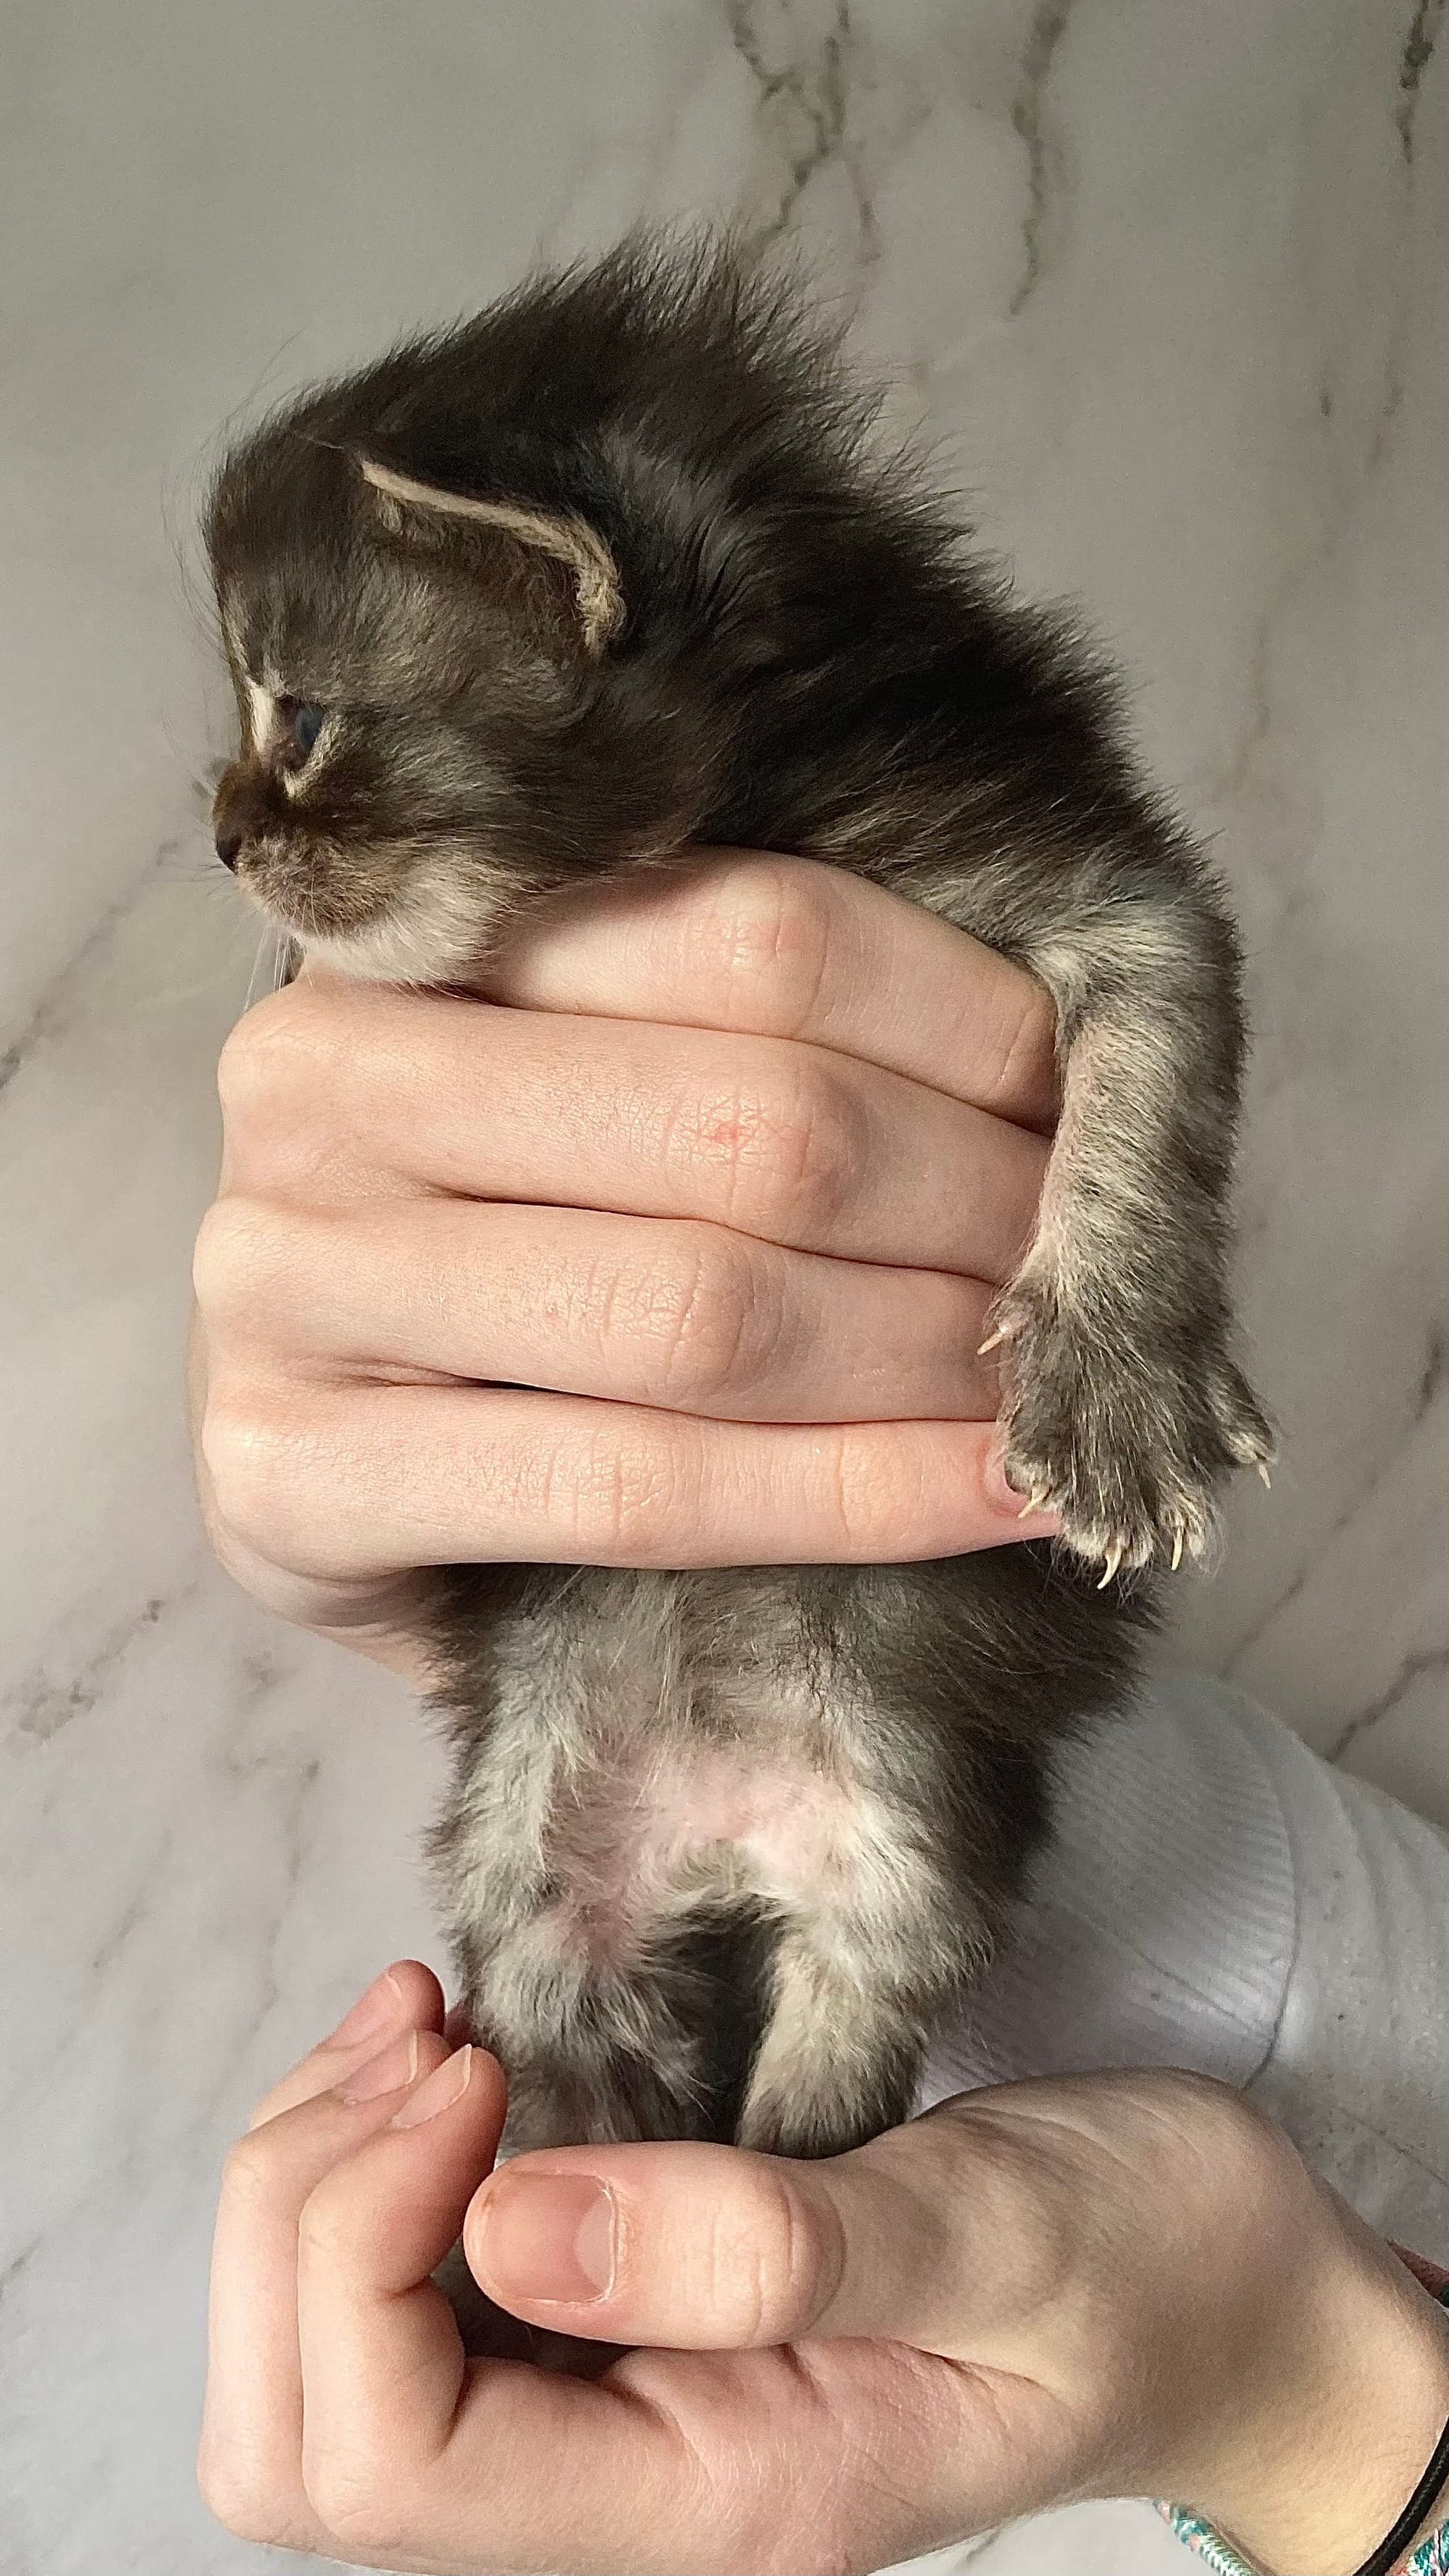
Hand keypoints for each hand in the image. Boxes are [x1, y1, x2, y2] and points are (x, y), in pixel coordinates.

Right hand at [191, 854, 1060, 1677]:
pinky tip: (991, 1496)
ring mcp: (281, 1275)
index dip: (968, 1027)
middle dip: (977, 1211)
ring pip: (703, 1312)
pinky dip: (853, 1498)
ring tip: (1049, 1390)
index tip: (1087, 1110)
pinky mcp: (283, 1473)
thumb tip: (1082, 1072)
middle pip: (753, 1124)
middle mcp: (319, 1074)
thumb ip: (759, 1052)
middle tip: (1089, 1278)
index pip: (757, 934)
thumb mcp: (608, 1106)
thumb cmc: (512, 1271)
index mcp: (414, 927)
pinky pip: (635, 1488)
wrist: (330, 1474)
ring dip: (932, 1359)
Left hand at [201, 1968, 1448, 2575]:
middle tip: (431, 2034)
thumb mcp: (999, 2237)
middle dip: (299, 2217)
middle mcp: (618, 2482)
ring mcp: (603, 2409)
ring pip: (315, 2360)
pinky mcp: (610, 2321)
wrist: (1223, 2296)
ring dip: (321, 2172)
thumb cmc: (1140, 2268)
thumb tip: (505, 2223)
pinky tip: (457, 2046)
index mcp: (704, 2504)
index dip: (361, 2250)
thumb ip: (769, 2250)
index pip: (388, 2461)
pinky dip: (375, 2148)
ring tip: (430, 2021)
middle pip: (300, 2440)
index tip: (480, 2073)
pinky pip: (396, 2277)